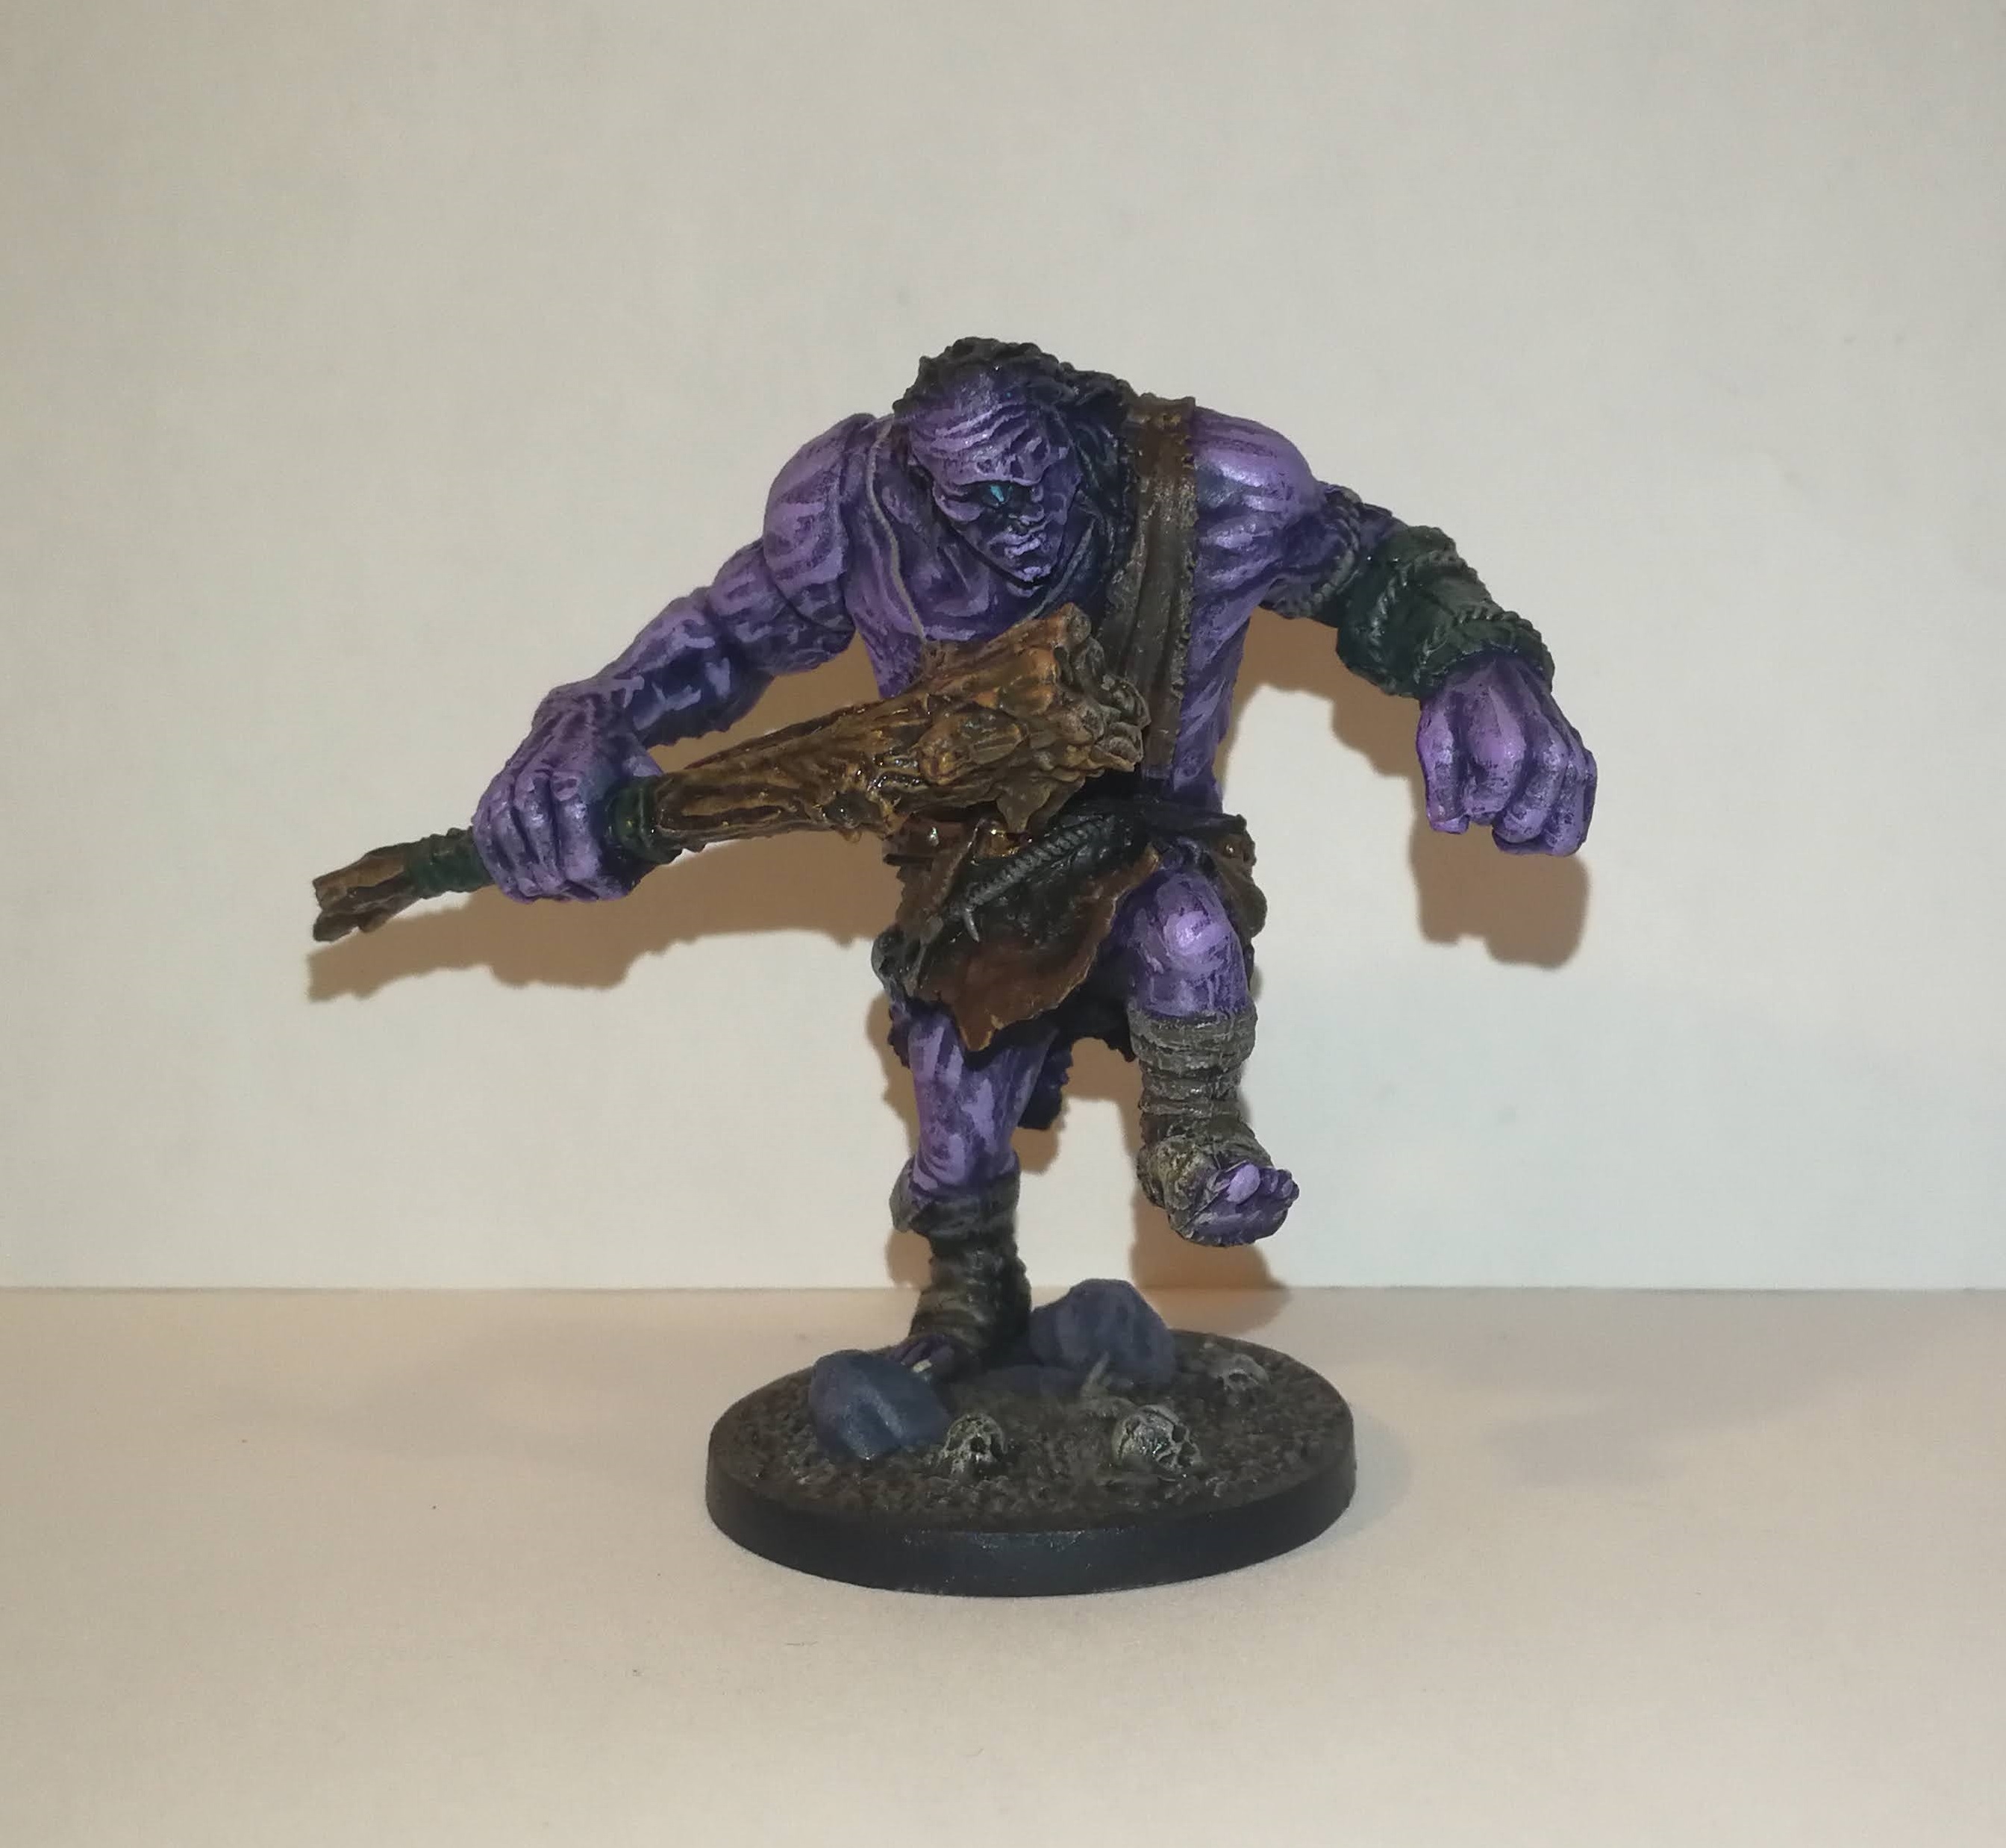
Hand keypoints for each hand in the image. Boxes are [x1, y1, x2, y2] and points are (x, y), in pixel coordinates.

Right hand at [471, 689, 660, 899]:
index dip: (598, 879)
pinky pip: (486, 836)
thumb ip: (656, 812)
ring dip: (531, 880)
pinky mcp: (493, 790)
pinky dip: (499, 866)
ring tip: (551, 894)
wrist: (578, 713)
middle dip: (567, 885)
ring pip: (511, 849)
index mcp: (575, 781)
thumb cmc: (617, 753)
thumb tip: (685, 846)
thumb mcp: (645, 776)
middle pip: (543, 857)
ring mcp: (509, 786)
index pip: (577, 851)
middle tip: (585, 892)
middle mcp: (535, 782)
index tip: (615, 888)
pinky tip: (515, 887)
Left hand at [1416, 652, 1595, 853]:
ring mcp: (1574, 761)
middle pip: (1527, 827)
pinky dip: (1557, 828)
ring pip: (1563, 834)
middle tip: (1489, 805)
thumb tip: (1453, 827)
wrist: (1491, 666)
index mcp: (1509, 752)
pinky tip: (1535, 816)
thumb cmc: (1458, 706)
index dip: (1469, 807)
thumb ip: (1440, 789)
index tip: (1464, 787)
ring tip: (1512, 816)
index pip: (1487, 810)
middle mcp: (1551, 758)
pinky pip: (1580, 819)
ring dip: (1532, 835)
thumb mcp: (1433, 741)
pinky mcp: (1585, 764)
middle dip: (1500, 825)